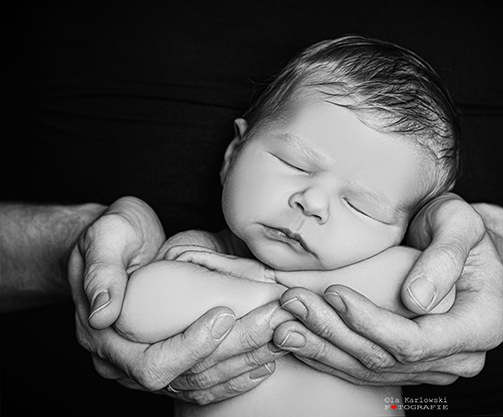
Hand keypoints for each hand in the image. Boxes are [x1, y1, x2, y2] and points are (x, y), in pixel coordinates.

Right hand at [68, 197, 290, 402]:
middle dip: (234, 350)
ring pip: (202, 382)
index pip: (152, 364)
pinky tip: (264, 360)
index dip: (192, 346)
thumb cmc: (109, 238)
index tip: (225, 315)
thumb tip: (102, 314)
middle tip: (270, 321)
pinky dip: (236, 374)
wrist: (115, 245)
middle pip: (187, 375)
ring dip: (244, 363)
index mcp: (104, 338)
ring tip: (278, 337)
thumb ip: (101, 273)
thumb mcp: (102, 240)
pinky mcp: (171, 358)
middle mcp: (125, 362)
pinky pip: (204, 380)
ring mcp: (148, 364)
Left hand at [272, 193, 502, 384]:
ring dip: (322, 347)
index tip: (335, 294)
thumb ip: (445, 257)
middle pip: (385, 359)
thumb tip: (416, 300)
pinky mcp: (408, 363)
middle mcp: (458, 356)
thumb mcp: (462, 225)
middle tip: (293, 304)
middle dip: (332, 333)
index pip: (415, 341)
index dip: (370, 322)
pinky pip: (365, 368)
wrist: (466, 251)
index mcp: (481, 325)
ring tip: (284, 325)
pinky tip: (301, 340)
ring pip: (369, 369)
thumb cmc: (465, 232)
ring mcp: (432, 364)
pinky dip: (329, 355)